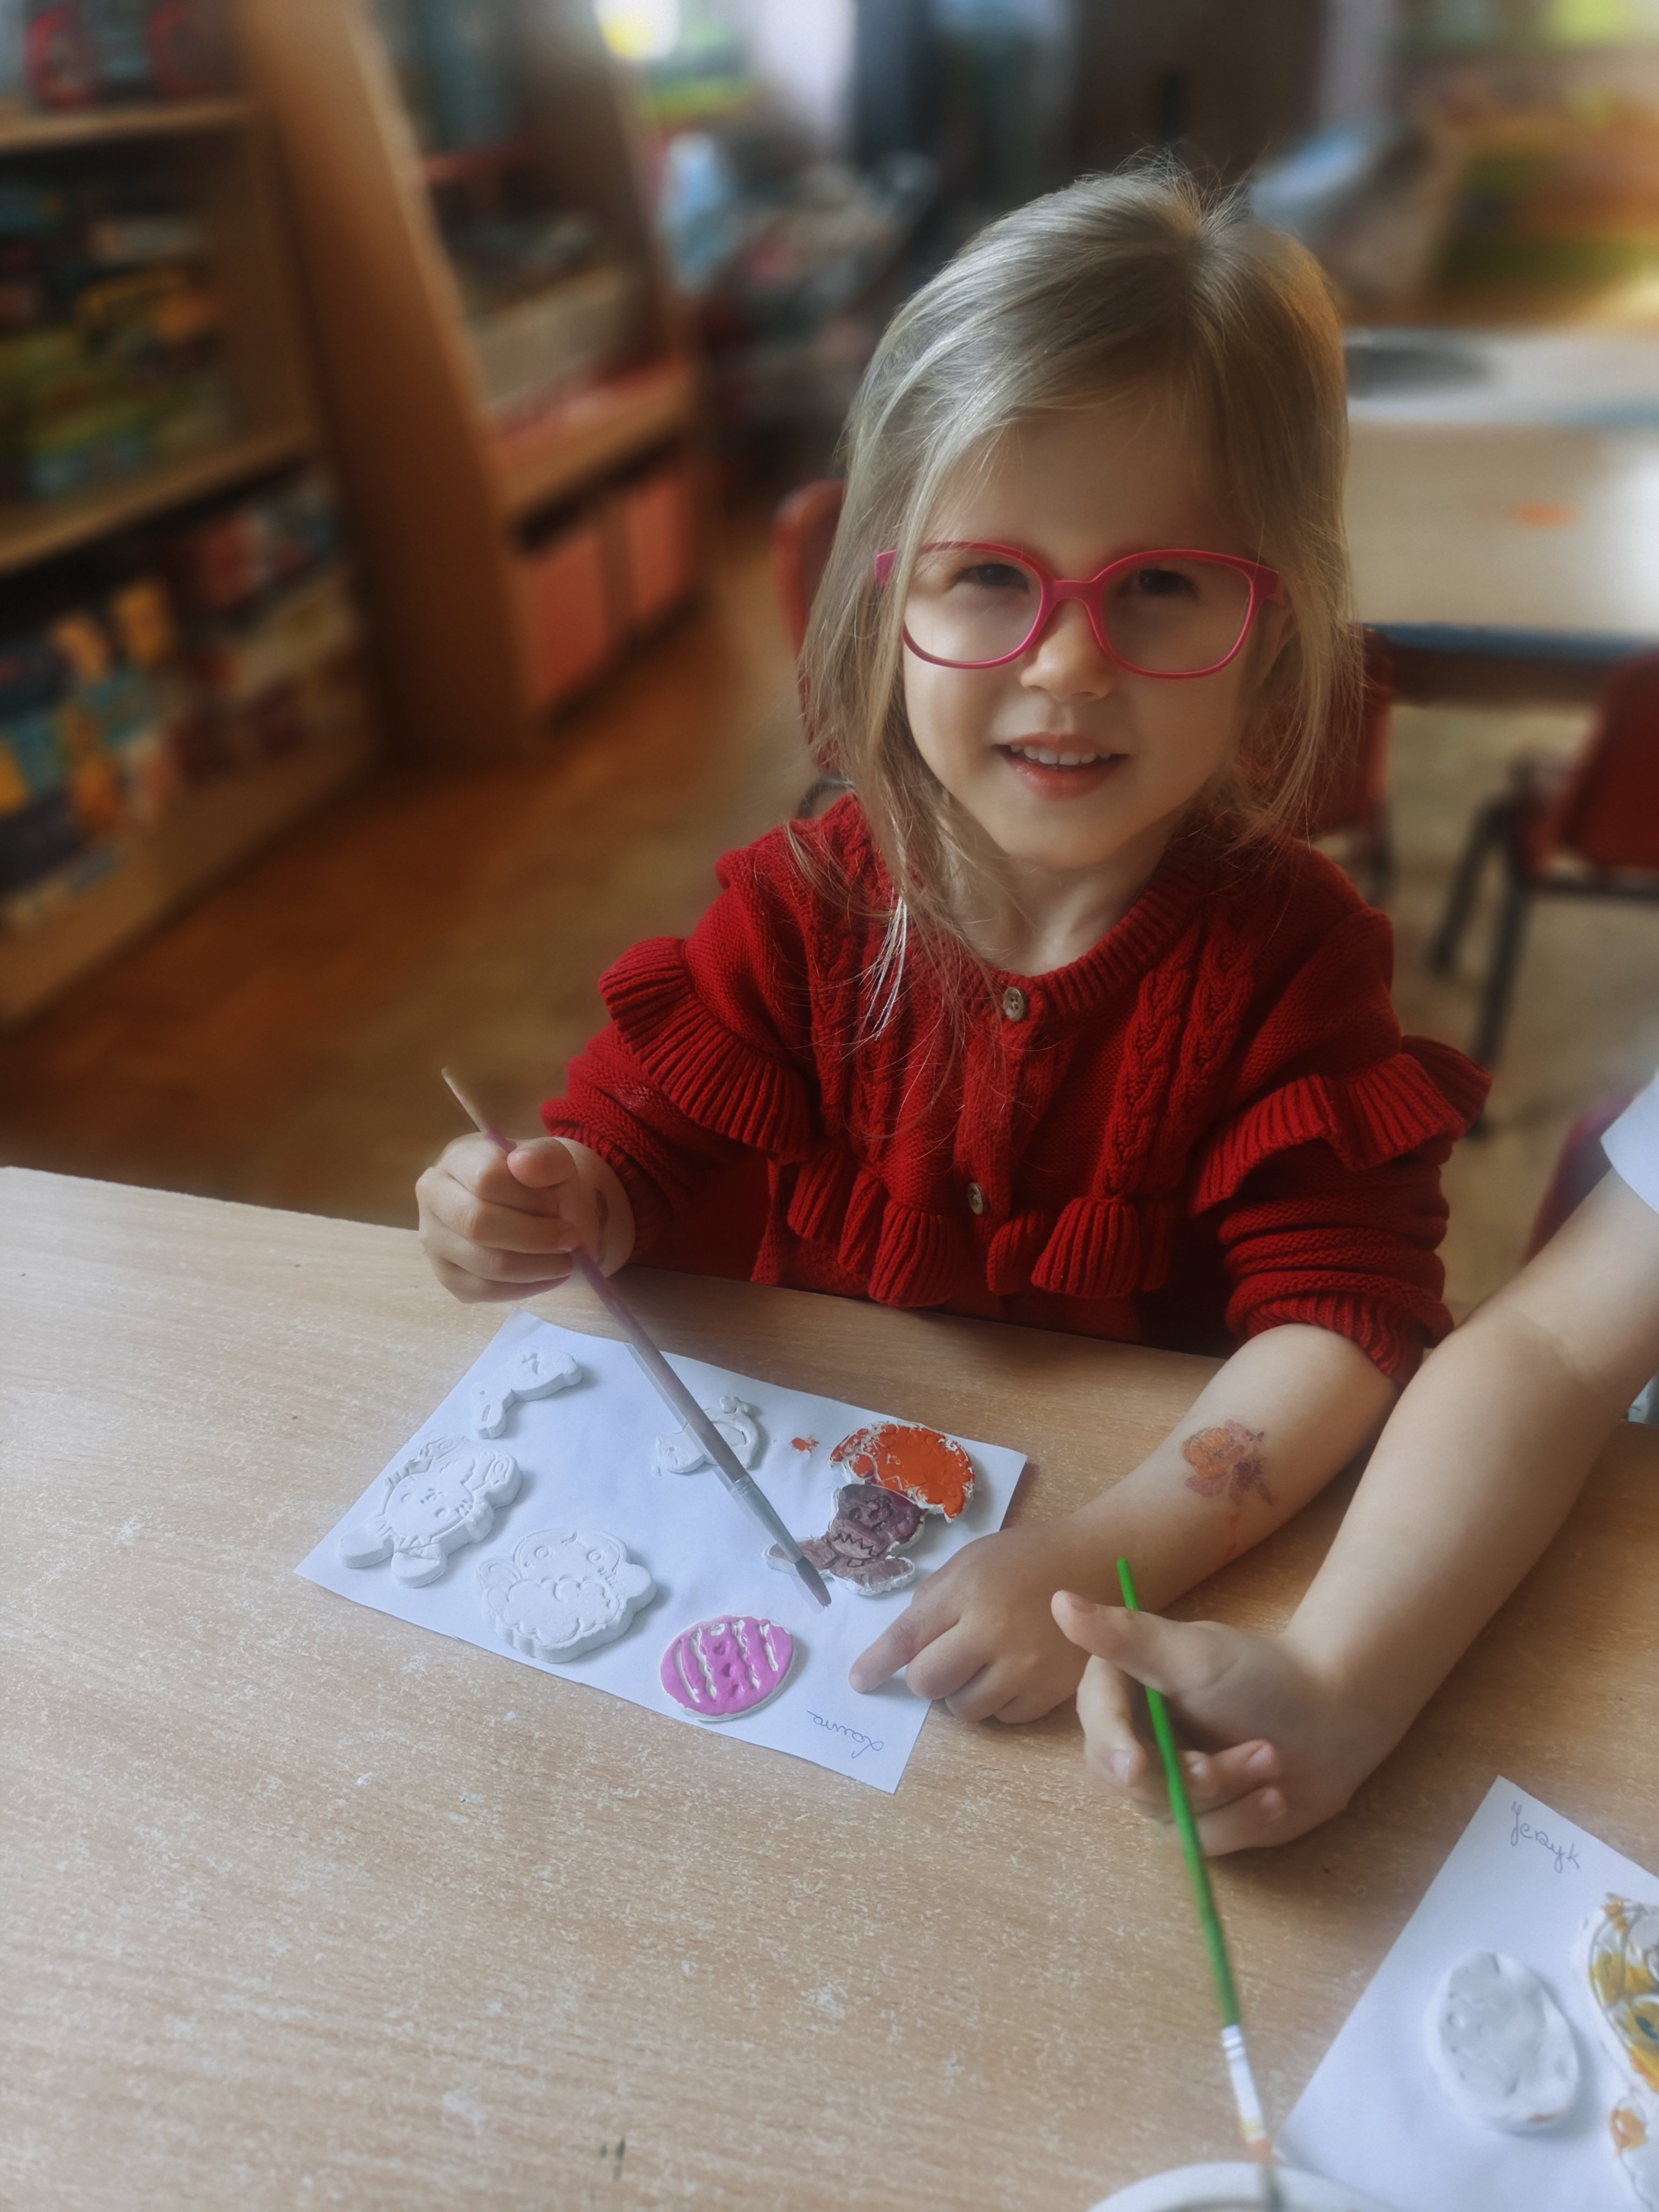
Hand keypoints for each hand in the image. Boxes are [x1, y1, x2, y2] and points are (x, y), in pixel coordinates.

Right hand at [416, 1134, 590, 1302]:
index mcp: (457, 1158)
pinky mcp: (449, 1278)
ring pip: (484, 1263)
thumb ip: (545, 1157)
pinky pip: (487, 1291)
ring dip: (537, 1265)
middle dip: (535, 1236)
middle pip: (477, 1223)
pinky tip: (550, 1274)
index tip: (558, 1206)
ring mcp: (435, 1241)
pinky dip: (528, 1286)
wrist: (542, 1210)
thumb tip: (523, 1165)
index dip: (530, 1197)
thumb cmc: (543, 1182)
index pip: (485, 1178)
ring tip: (566, 1258)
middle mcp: (433, 1198)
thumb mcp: (556, 1160)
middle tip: (570, 1239)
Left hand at [848, 1520, 1103, 1722]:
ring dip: (962, 1692)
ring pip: (964, 1709)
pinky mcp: (1052, 1692)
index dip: (877, 1664)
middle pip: (929, 1683)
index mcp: (967, 1591)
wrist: (1097, 1565)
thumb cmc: (1025, 1560)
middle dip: (927, 1676)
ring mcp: (1025, 1667)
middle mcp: (993, 1631)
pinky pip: (1002, 1717)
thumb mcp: (971, 1562)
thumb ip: (933, 1601)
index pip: (907, 1638)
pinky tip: (1011, 1673)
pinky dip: (997, 1702)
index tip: (860, 1682)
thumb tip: (899, 1649)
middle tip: (943, 1659)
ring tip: (982, 1664)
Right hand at [1052, 1593, 1398, 1853]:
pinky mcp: (1199, 1820)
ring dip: (1229, 1793)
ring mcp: (1165, 1783)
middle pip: (1129, 1782)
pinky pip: (1202, 1842)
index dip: (1114, 1747)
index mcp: (1123, 1690)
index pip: (1098, 1726)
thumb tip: (1057, 1600)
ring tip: (1274, 1761)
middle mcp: (1134, 1738)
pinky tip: (1276, 1799)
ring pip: (1169, 1815)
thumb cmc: (1263, 1674)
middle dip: (1194, 1775)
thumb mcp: (1192, 1654)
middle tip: (1256, 1753)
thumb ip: (1125, 1636)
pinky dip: (1242, 1822)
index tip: (1136, 1765)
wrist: (1334, 1715)